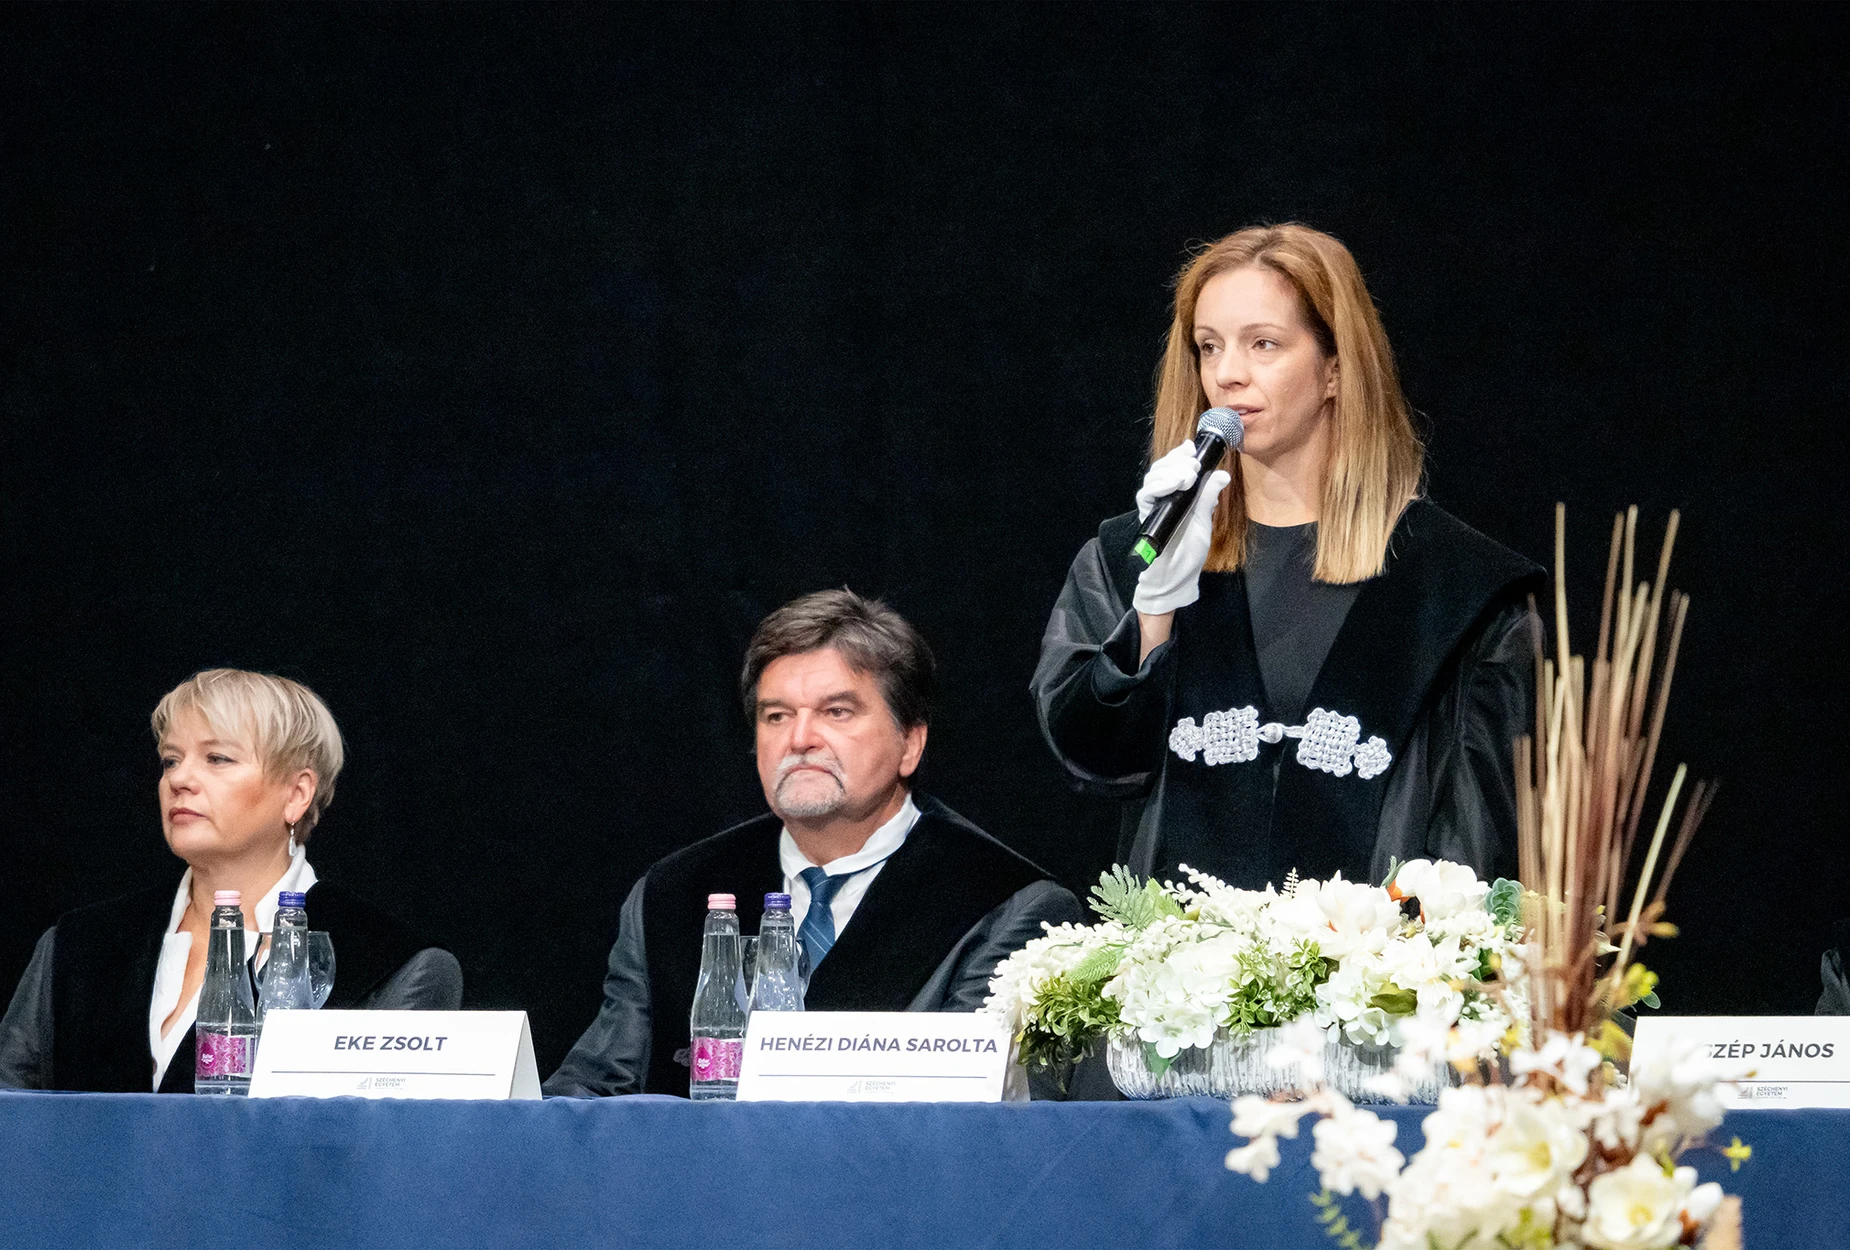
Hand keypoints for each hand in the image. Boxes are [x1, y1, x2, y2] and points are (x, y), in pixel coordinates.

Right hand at [1132, 444, 1230, 616]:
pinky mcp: (1146, 515)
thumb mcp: (1204, 521)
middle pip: (1162, 468)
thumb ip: (1208, 497)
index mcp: (1178, 496)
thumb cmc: (1189, 552)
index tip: (1191, 448)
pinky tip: (1174, 483)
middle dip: (1177, 461)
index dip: (1180, 455)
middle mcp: (1164, 498)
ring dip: (1170, 471)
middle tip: (1193, 465)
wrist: (1176, 577)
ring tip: (1188, 475)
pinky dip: (1160, 485)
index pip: (1174, 468)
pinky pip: (1146, 494)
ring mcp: (1153, 505)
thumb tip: (1222, 474)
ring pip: (1153, 477)